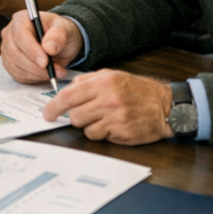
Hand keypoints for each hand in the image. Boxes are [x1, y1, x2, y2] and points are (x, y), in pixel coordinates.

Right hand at [1, 10, 81, 82]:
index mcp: (21, 19)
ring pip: (15, 66)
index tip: (46, 62)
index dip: (32, 51)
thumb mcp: (66, 29)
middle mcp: (10, 33)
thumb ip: (59, 35)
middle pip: (15, 53)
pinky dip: (32, 78)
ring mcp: (7, 48)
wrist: (59, 42)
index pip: (20, 36)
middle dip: (35, 67)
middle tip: (55, 71)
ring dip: (36, 74)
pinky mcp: (9, 62)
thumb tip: (49, 47)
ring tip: (54, 72)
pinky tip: (44, 74)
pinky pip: (16, 74)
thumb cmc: (60, 33)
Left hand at [42, 70, 174, 144]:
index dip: (53, 107)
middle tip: (88, 113)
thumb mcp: (112, 76)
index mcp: (103, 83)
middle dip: (77, 117)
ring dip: (91, 126)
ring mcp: (115, 118)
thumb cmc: (138, 91)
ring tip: (105, 118)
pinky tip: (114, 125)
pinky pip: (100, 137)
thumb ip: (87, 81)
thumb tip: (65, 89)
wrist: (165, 106)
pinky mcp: (121, 132)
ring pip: (85, 129)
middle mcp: (108, 100)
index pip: (68, 96)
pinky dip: (103, 133)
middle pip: (75, 116)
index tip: (47, 114)